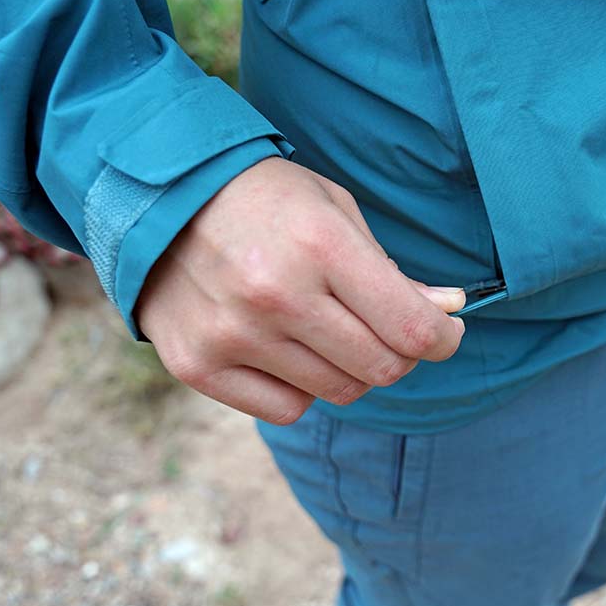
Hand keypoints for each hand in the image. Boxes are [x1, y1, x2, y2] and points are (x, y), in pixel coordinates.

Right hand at [136, 157, 466, 424]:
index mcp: (320, 246)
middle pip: (381, 368)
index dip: (443, 339)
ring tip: (324, 327)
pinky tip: (283, 348)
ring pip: (339, 391)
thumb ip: (391, 271)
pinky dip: (300, 387)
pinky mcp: (198, 365)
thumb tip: (447, 315)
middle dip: (400, 354)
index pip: (411, 328)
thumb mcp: (335, 211)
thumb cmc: (264, 199)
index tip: (444, 332)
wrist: (159, 197)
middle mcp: (277, 295)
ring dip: (348, 367)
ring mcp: (233, 335)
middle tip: (386, 330)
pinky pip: (287, 408)